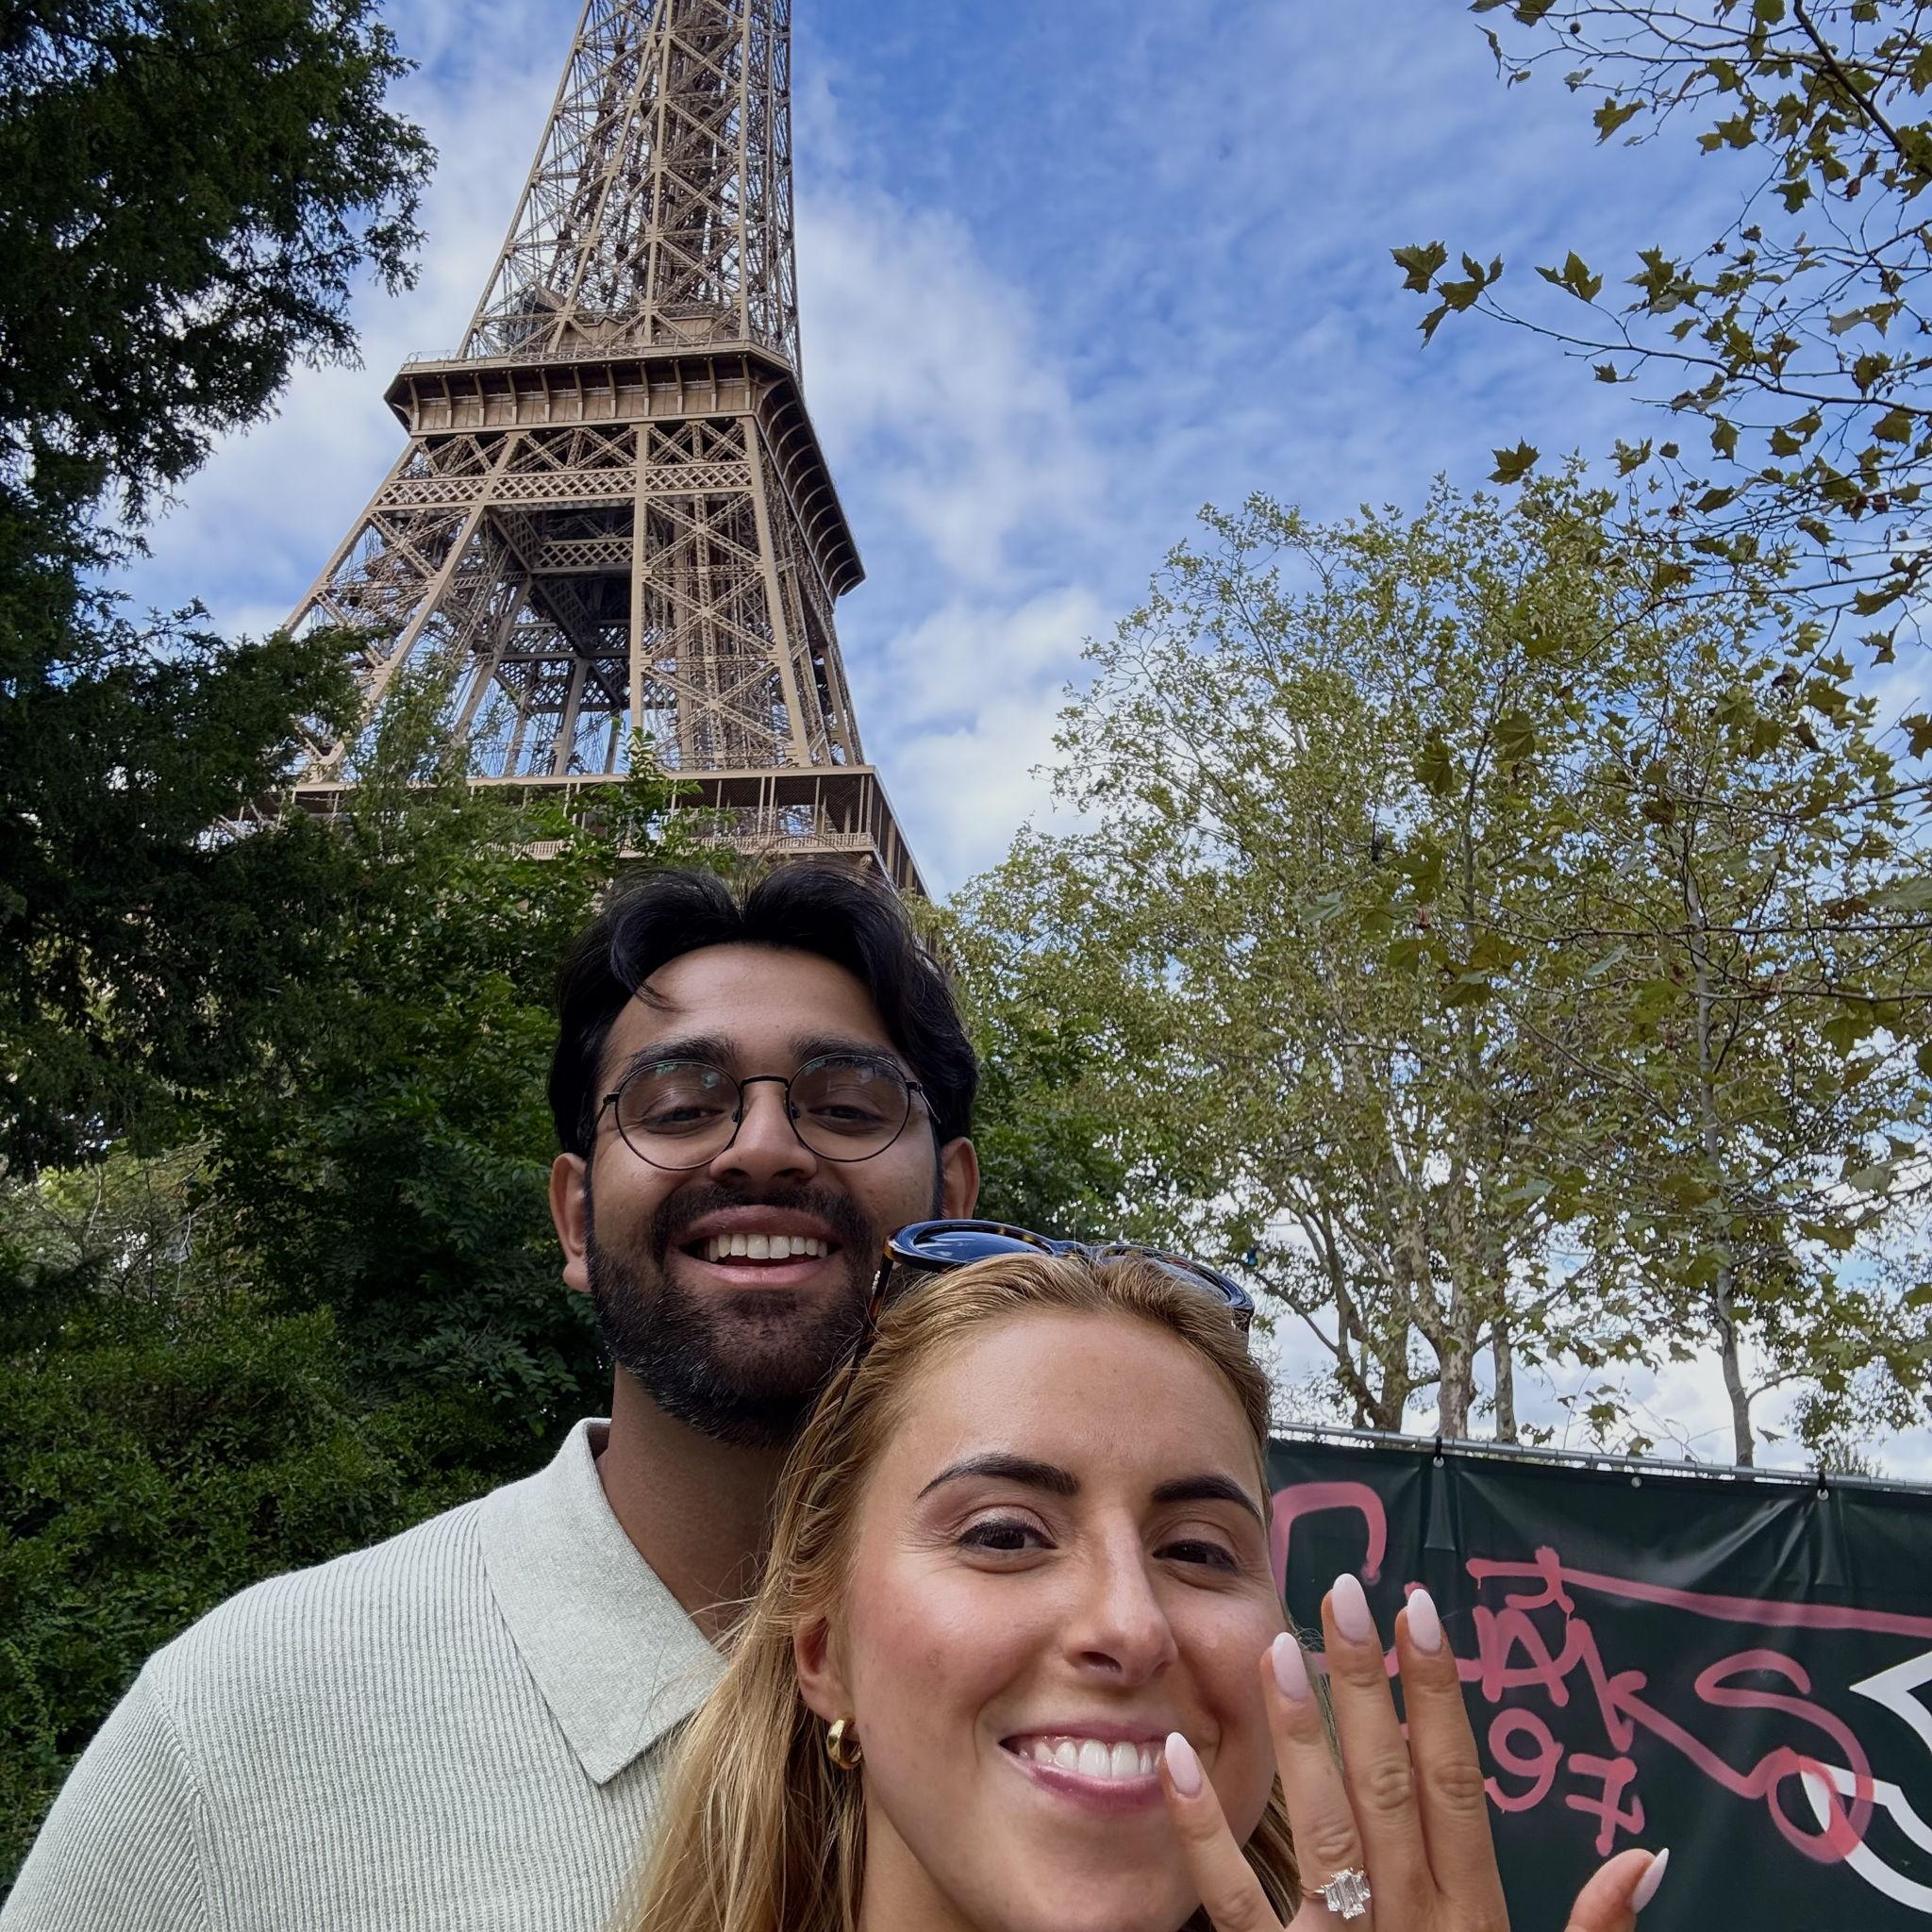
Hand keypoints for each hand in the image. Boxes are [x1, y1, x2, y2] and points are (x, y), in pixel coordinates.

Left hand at [1157, 1573, 1670, 1931]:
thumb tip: (1647, 1856)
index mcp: (1473, 1919)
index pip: (1455, 1784)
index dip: (1438, 1694)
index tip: (1420, 1609)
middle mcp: (1409, 1923)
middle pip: (1386, 1785)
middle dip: (1366, 1686)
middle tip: (1343, 1592)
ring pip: (1319, 1829)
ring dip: (1297, 1738)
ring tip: (1275, 1647)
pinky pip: (1233, 1905)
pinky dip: (1203, 1832)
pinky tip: (1178, 1757)